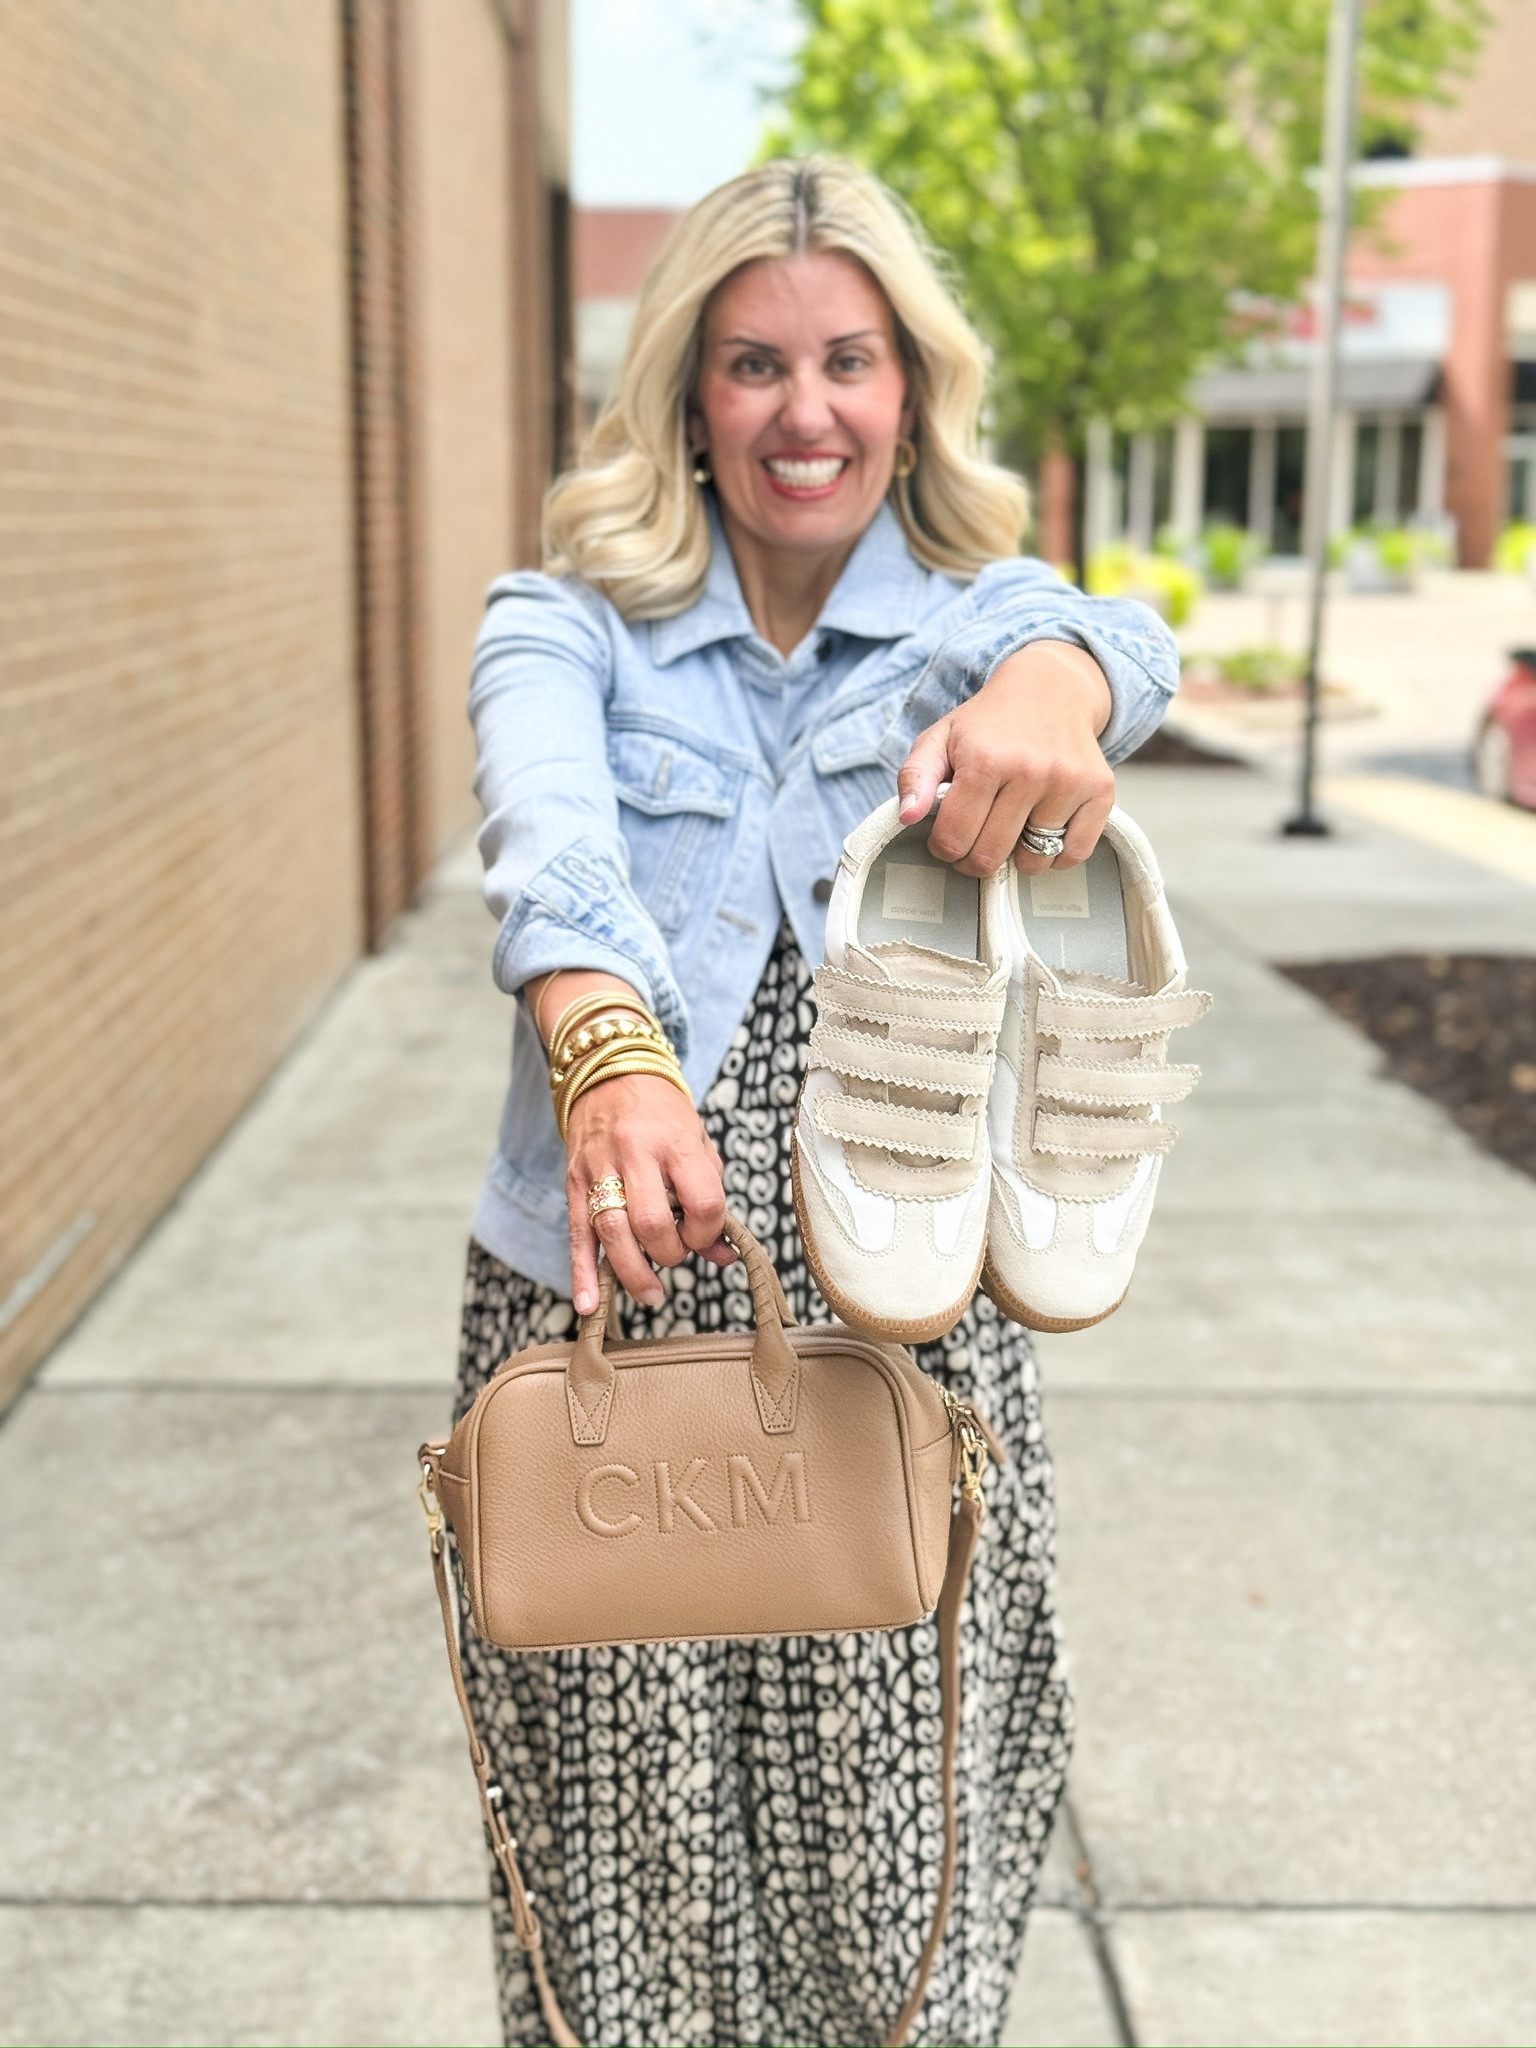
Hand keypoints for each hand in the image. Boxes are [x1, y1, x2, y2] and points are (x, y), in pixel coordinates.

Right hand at [565, 1074, 733, 1315]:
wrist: (609, 1071)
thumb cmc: (663, 1113)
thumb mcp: (699, 1145)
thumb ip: (711, 1198)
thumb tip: (724, 1255)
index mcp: (676, 1141)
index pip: (702, 1202)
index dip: (708, 1231)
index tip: (706, 1235)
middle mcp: (635, 1153)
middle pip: (652, 1222)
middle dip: (670, 1253)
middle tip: (676, 1253)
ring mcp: (600, 1168)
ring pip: (613, 1233)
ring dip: (634, 1274)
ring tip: (651, 1294)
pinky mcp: (574, 1182)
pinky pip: (578, 1234)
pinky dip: (582, 1273)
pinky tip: (588, 1304)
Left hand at [897, 640, 1114, 874]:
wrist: (1050, 689)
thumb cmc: (988, 724)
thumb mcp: (940, 739)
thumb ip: (914, 777)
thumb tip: (907, 818)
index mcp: (985, 759)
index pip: (954, 838)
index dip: (944, 848)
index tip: (948, 836)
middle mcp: (1031, 771)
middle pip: (990, 856)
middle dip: (974, 858)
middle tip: (975, 839)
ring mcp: (1069, 782)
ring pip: (1032, 861)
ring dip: (1016, 856)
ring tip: (1011, 827)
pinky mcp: (1100, 791)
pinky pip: (1073, 854)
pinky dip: (1055, 855)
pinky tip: (1042, 830)